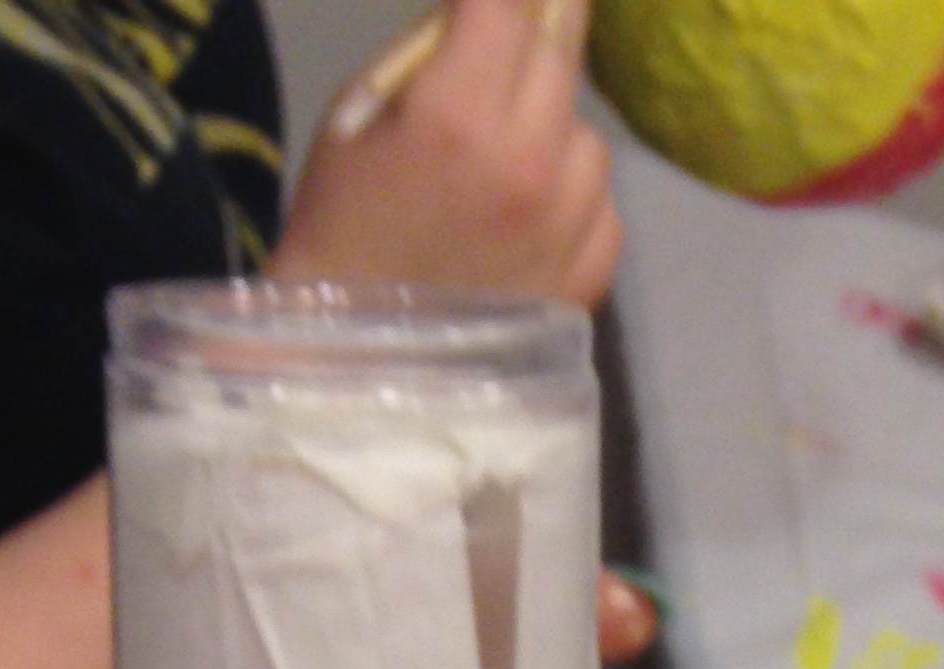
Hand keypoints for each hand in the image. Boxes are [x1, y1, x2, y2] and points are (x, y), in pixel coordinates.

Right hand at [275, 0, 618, 307]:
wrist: (355, 358)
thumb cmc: (341, 227)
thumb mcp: (360, 112)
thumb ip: (432, 50)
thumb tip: (486, 12)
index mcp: (458, 113)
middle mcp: (529, 161)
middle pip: (563, 42)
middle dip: (538, 21)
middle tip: (516, 31)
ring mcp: (567, 223)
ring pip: (587, 132)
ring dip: (556, 127)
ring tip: (510, 158)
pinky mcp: (588, 275)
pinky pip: (602, 203)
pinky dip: (573, 198)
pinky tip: (529, 216)